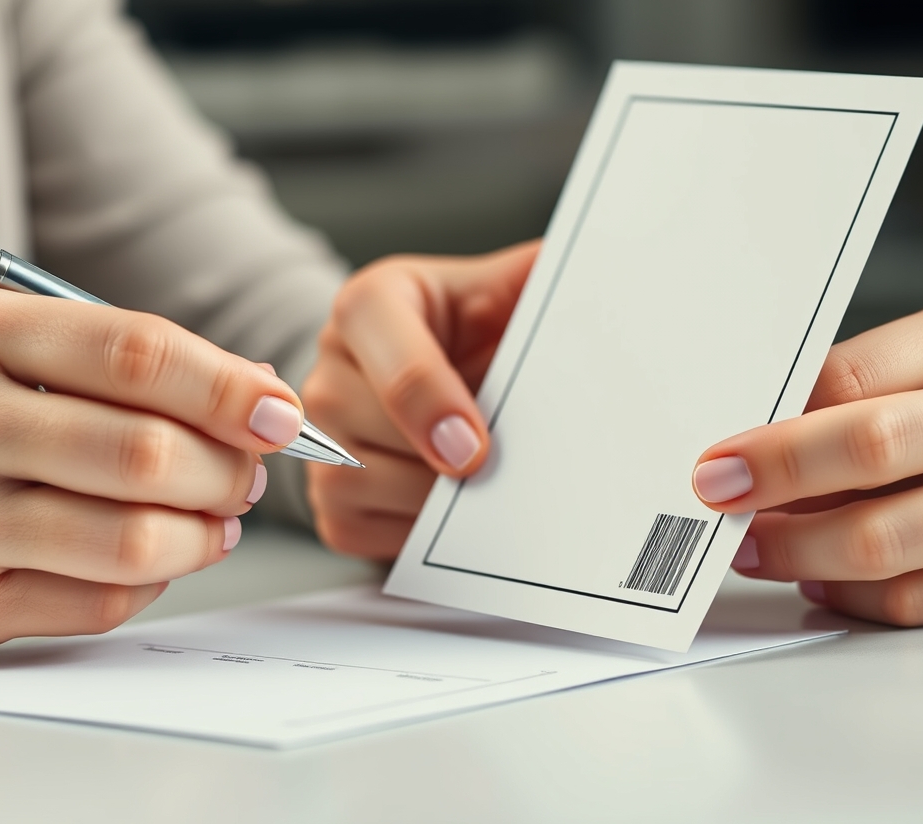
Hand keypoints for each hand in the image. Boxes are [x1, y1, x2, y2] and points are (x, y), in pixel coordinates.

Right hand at [0, 288, 302, 652]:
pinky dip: (154, 582)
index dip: (228, 388)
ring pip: (133, 540)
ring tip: (216, 519)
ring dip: (204, 534)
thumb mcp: (28, 349)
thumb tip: (264, 401)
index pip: (137, 353)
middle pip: (144, 453)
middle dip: (227, 472)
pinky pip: (104, 601)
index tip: (280, 414)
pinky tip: (153, 557)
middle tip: (245, 476)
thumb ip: (141, 364)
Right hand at [302, 241, 539, 558]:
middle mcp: (330, 363)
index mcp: (373, 302)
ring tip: (473, 487)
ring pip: (355, 481)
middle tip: (493, 471)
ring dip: (425, 501)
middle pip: (370, 425)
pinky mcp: (324, 494)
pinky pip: (353, 526)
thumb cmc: (480, 336)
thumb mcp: (509, 290)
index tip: (477, 450)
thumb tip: (603, 268)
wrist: (447, 381)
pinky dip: (406, 532)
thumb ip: (543, 278)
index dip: (432, 405)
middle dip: (438, 461)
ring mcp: (318, 432)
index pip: (391, 354)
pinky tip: (444, 511)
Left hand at [692, 303, 922, 626]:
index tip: (715, 457)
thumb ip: (843, 399)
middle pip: (871, 446)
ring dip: (797, 549)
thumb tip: (741, 452)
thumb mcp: (920, 373)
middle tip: (719, 497)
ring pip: (883, 537)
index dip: (772, 426)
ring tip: (752, 548)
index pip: (846, 380)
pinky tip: (819, 581)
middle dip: (778, 476)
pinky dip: (850, 596)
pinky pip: (915, 598)